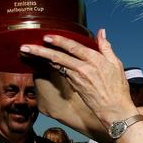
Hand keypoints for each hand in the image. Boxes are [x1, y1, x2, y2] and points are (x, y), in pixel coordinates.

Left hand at [19, 29, 136, 126]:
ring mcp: (76, 78)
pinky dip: (52, 66)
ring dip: (41, 59)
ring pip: (56, 65)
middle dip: (39, 51)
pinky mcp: (73, 86)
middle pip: (57, 57)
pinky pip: (61, 72)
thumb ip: (106, 47)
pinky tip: (45, 61)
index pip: (73, 47)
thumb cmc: (117, 87)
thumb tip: (101, 32)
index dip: (59, 41)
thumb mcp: (116, 64)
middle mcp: (82, 68)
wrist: (113, 109)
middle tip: (25, 47)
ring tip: (28, 53)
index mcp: (94, 60)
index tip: (46, 37)